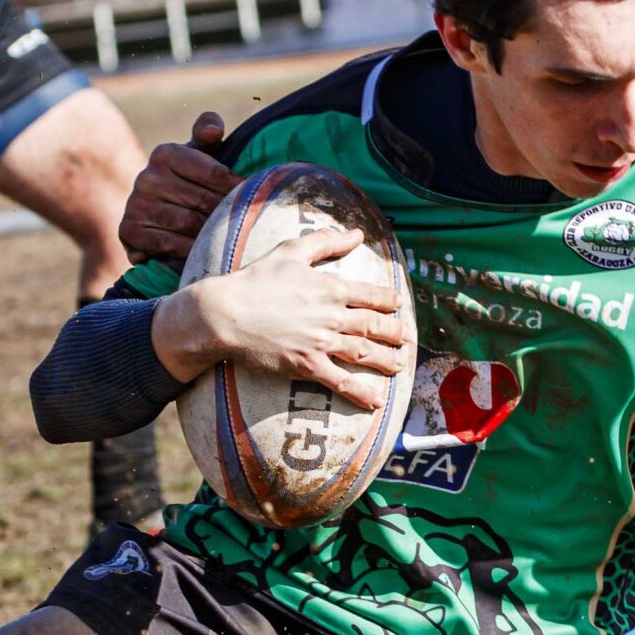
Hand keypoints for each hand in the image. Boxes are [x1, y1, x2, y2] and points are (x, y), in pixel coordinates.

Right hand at [123, 113, 237, 261]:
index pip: (213, 173)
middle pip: (203, 200)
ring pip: (188, 223)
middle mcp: (146, 176)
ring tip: (227, 238)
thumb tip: (213, 130)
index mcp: (165, 153)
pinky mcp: (129, 230)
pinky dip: (189, 250)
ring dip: (210, 234)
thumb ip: (208, 133)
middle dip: (226, 214)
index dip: (237, 188)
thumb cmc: (189, 182)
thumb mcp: (199, 155)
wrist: (155, 218)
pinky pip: (169, 243)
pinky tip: (202, 252)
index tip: (252, 199)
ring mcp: (135, 204)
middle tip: (244, 224)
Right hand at [151, 228, 409, 410]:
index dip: (388, 301)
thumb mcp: (291, 251)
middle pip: (375, 326)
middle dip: (395, 333)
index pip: (371, 296)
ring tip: (400, 366)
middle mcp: (331, 316)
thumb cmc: (256, 280)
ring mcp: (321, 343)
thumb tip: (357, 233)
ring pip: (364, 353)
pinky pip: (339, 381)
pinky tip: (376, 401)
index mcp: (331, 288)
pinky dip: (360, 392)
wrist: (227, 313)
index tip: (398, 305)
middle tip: (407, 339)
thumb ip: (327, 242)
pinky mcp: (306, 365)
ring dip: (387, 360)